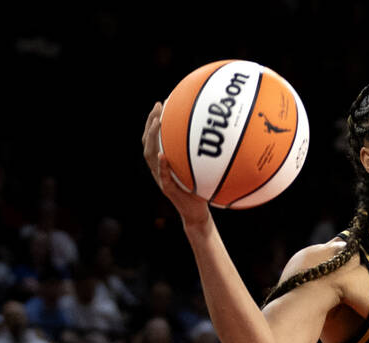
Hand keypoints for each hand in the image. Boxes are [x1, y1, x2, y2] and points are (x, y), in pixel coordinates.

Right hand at [141, 102, 211, 226]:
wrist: (197, 213)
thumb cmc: (201, 190)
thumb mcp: (202, 169)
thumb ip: (203, 155)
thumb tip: (220, 135)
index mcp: (164, 161)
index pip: (153, 137)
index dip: (153, 120)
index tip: (161, 103)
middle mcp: (158, 167)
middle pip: (147, 141)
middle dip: (151, 122)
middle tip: (158, 107)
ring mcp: (161, 178)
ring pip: (150, 155)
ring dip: (152, 137)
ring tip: (157, 123)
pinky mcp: (168, 189)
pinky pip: (162, 176)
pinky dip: (161, 165)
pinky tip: (162, 155)